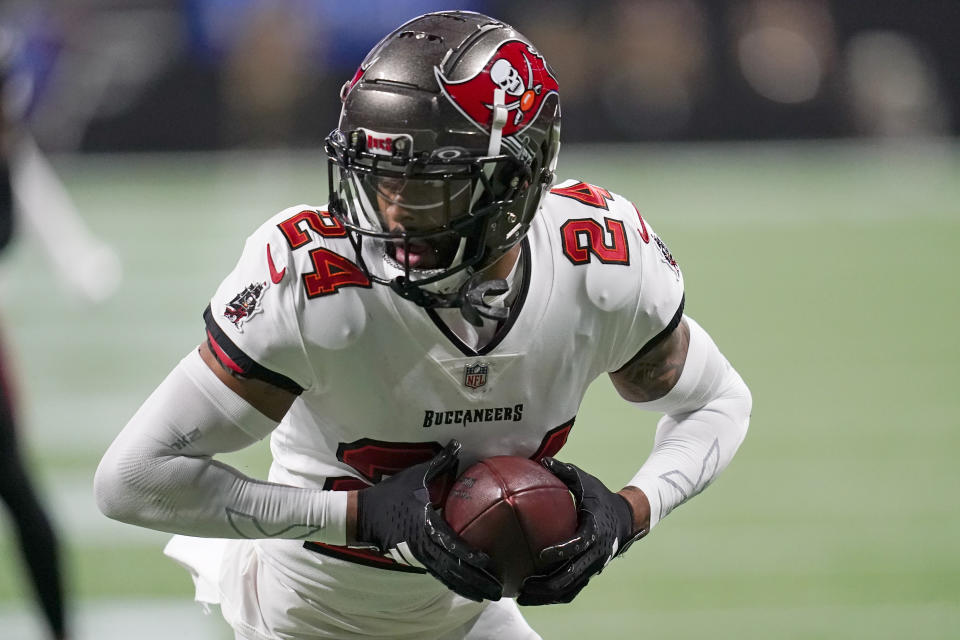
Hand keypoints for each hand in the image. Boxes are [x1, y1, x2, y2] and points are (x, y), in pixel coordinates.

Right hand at [353, 440, 501, 601]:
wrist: (361, 515)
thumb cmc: (390, 494)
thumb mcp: (415, 476)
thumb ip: (439, 462)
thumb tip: (457, 444)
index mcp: (427, 525)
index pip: (454, 545)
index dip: (473, 556)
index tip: (491, 564)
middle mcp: (424, 545)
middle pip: (455, 568)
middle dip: (478, 581)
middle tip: (499, 591)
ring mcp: (417, 556)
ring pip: (448, 576)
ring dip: (469, 587)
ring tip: (488, 596)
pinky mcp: (413, 560)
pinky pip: (438, 574)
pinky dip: (454, 583)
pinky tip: (467, 590)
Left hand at [517, 458, 645, 605]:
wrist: (625, 519)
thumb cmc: (599, 497)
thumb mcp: (585, 482)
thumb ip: (564, 472)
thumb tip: (541, 460)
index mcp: (595, 530)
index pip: (578, 544)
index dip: (561, 551)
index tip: (540, 555)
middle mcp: (596, 553)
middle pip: (571, 575)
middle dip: (546, 584)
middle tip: (522, 585)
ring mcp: (593, 567)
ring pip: (569, 589)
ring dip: (546, 596)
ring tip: (522, 597)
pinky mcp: (589, 574)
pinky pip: (571, 591)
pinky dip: (552, 596)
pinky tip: (532, 596)